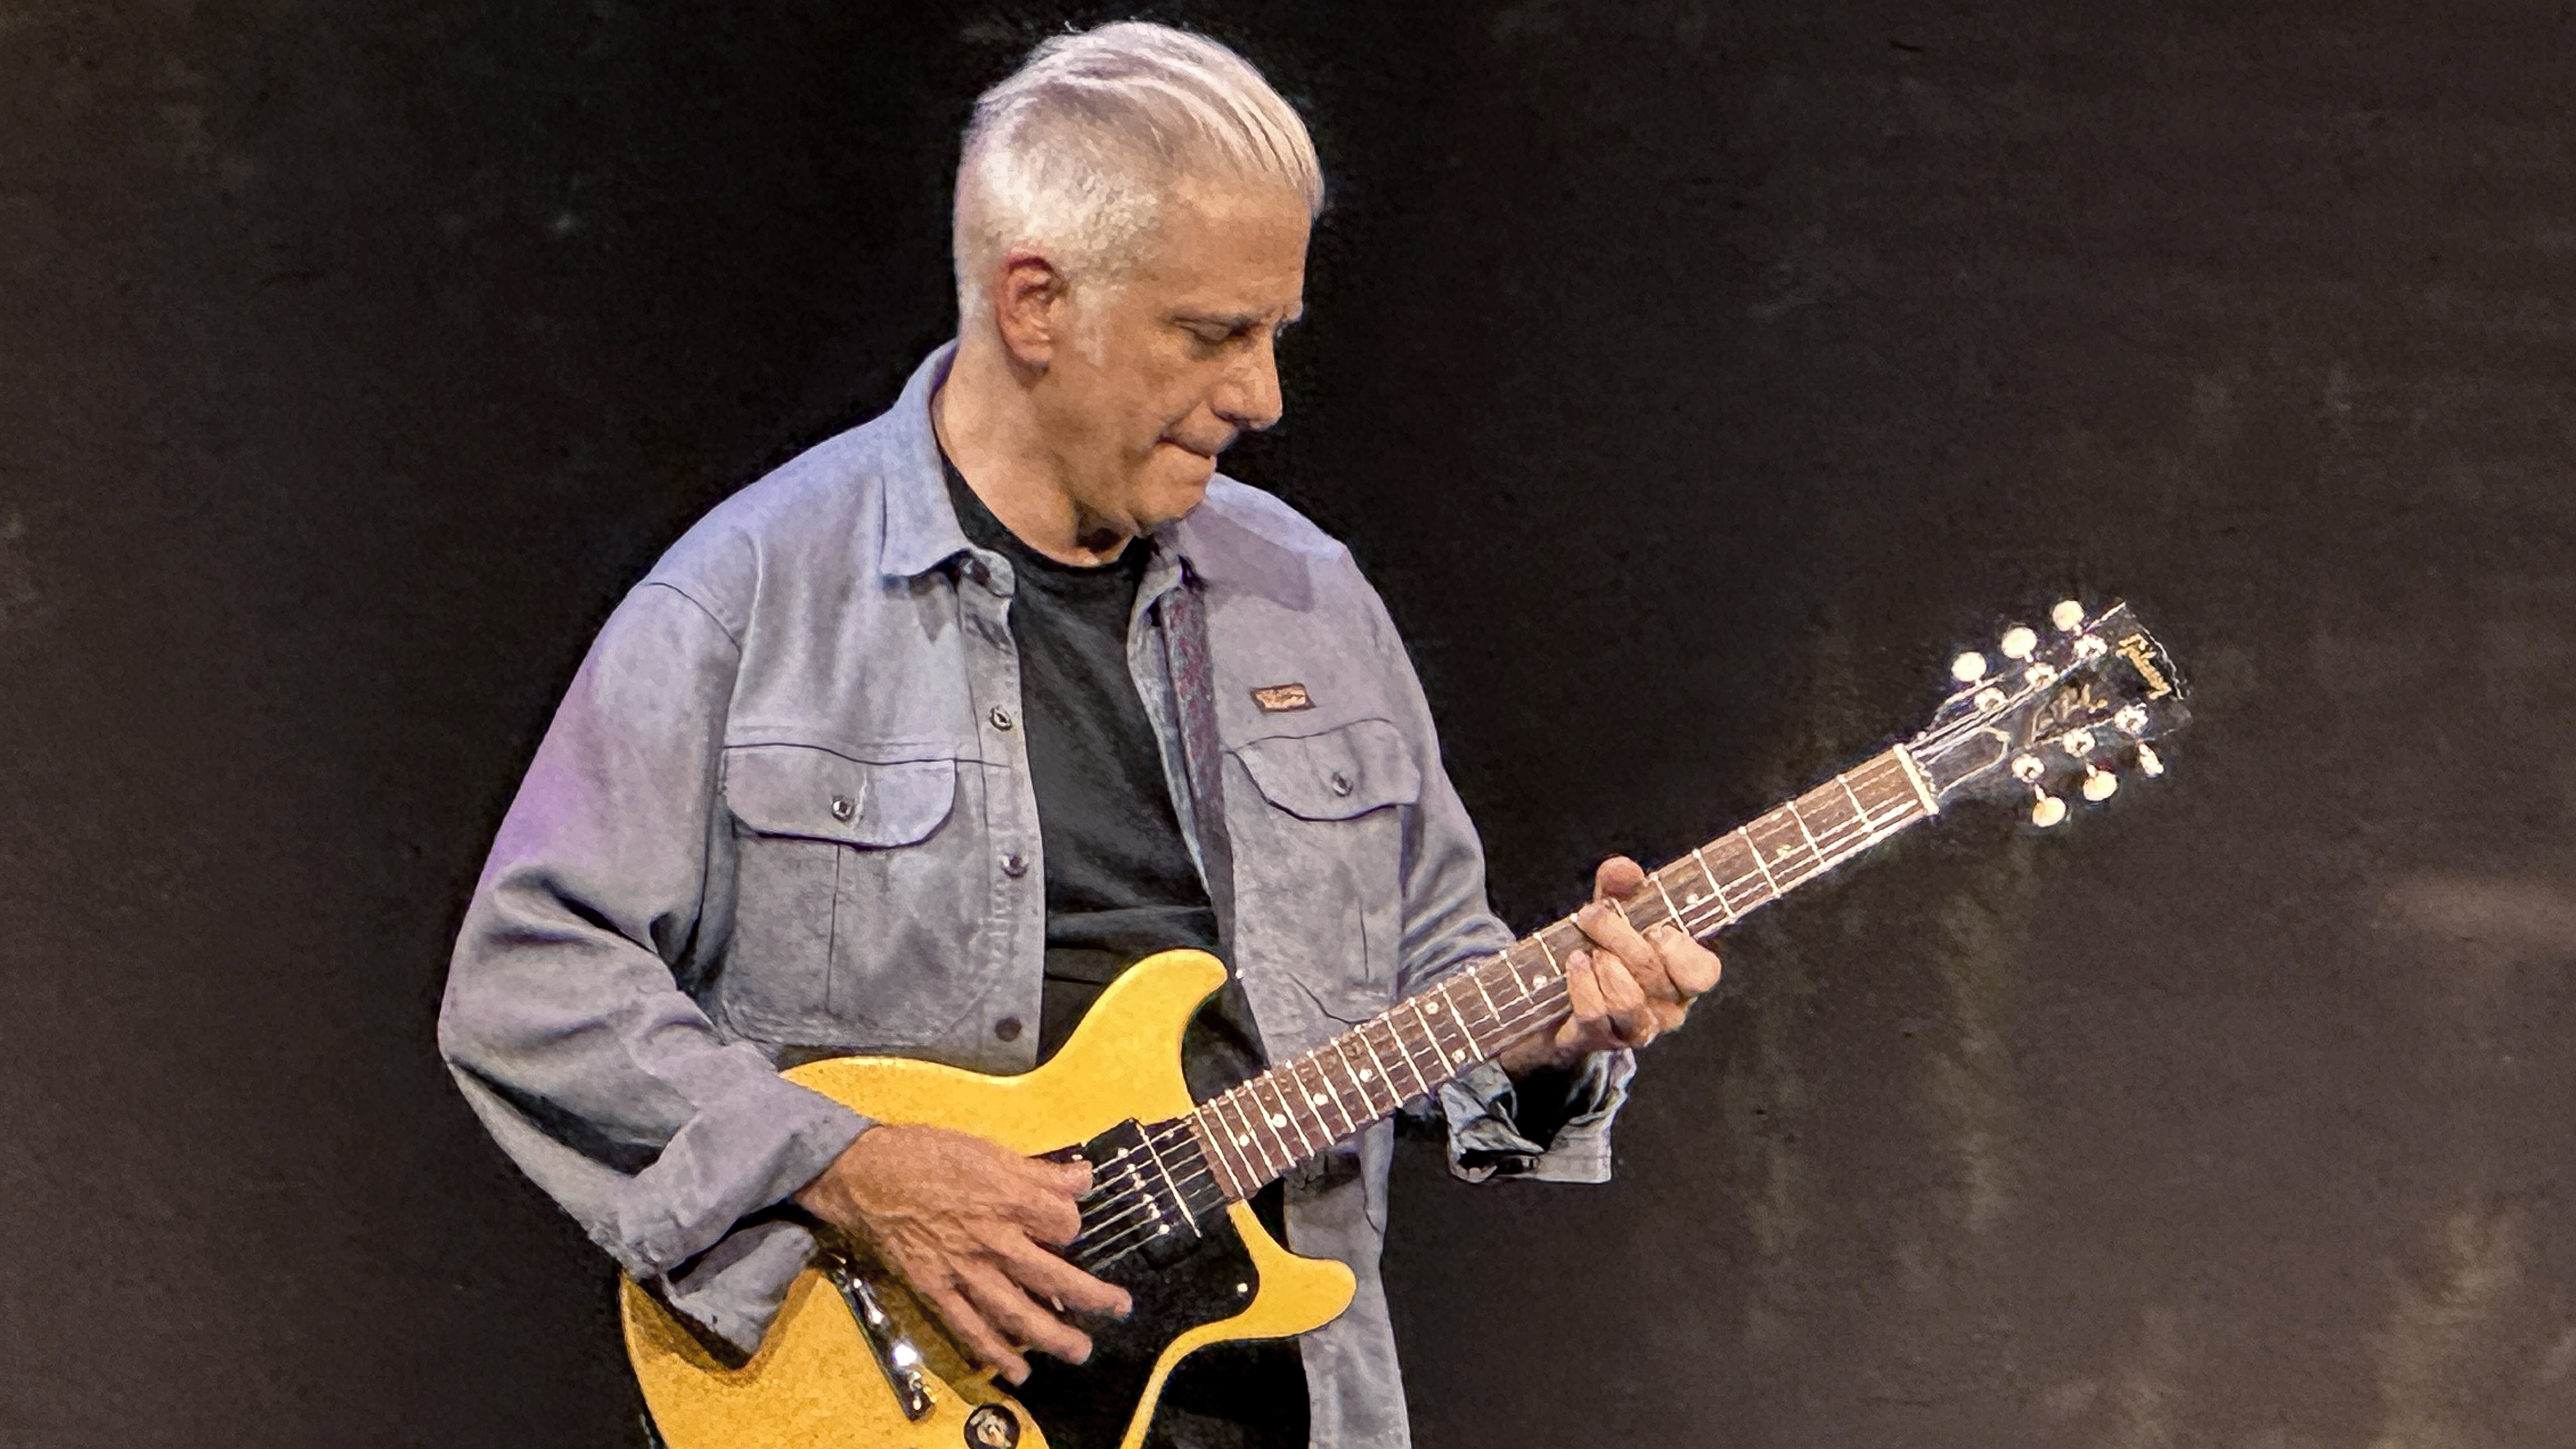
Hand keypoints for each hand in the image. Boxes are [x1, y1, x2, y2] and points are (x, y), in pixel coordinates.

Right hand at [793, 1122, 1130, 1383]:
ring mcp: (964, 1269)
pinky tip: (1017, 1370)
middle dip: (1092, 1296)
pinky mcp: (935, 1288)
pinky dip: (995, 1353)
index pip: (1063, 1223)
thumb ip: (1039, 1171)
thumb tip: (1083, 1177)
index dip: (1071, 1225)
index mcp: (1009, 1198)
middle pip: (1054, 1276)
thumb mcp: (988, 1149)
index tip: (1066, 1226)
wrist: (864, 1173)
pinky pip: (970, 1328)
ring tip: (1080, 1350)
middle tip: (1118, 1307)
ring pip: (1018, 1311)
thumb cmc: (924, 1154)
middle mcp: (993, 1239)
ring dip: (1053, 1335)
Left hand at [1497, 855, 1723, 1075]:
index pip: (1704, 973)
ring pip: (1627, 1000)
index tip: (1655, 927)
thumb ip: (1620, 887)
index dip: (1679, 949)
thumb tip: (1623, 870)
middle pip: (1652, 972)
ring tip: (1585, 949)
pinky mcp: (1599, 1042)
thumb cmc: (1599, 951)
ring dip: (1601, 963)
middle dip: (1617, 934)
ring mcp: (1635, 1030)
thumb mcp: (1612, 914)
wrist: (1556, 1005)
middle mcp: (1667, 1009)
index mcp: (1683, 977)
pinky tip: (1573, 964)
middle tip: (1591, 915)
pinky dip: (1581, 982)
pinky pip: (1594, 1014)